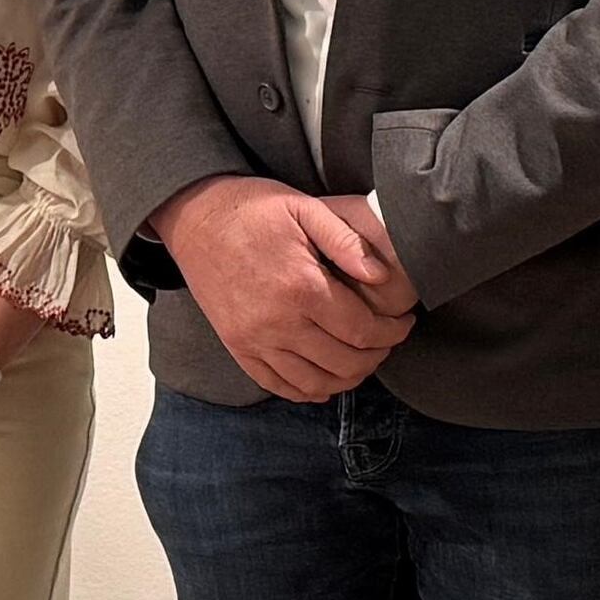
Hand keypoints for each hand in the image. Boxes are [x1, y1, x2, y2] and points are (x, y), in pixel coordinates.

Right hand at [153, 175, 416, 400]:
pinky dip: (308, 391)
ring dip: (348, 378)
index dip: (393, 332)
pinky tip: (325, 380)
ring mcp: (254, 340)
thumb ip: (347, 241)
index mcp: (302, 287)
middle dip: (377, 356)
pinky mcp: (237, 347)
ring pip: (316, 383)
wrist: (196, 218)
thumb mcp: (306, 208)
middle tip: (388, 340)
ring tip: (363, 359)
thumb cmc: (253, 209)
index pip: (363, 331)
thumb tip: (382, 276)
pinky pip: (278, 385)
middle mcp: (278, 322)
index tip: (403, 323)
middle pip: (345, 363)